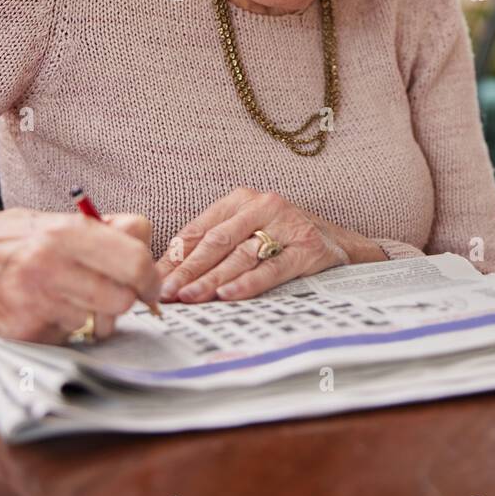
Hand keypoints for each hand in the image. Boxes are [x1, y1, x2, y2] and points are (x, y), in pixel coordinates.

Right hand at [0, 208, 159, 343]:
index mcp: (65, 233)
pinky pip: (70, 337)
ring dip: (95, 316)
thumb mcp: (61, 220)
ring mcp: (34, 304)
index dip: (150, 278)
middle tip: (116, 293)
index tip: (150, 286)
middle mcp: (50, 268)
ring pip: (98, 324)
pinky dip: (68, 327)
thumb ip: (107, 230)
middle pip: (121, 300)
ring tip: (73, 297)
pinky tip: (49, 309)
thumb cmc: (18, 239)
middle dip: (125, 299)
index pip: (133, 262)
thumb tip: (145, 243)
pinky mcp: (23, 333)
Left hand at [156, 186, 351, 302]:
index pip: (199, 229)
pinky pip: (270, 269)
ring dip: (210, 279)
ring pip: (239, 255)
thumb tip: (166, 272)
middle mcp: (262, 205)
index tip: (154, 278)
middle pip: (215, 241)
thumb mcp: (248, 232)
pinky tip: (228, 295)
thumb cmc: (284, 239)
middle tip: (165, 292)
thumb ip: (212, 246)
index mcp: (242, 199)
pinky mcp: (305, 249)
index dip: (175, 256)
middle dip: (187, 270)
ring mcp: (286, 226)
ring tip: (189, 297)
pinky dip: (247, 283)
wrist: (340, 242)